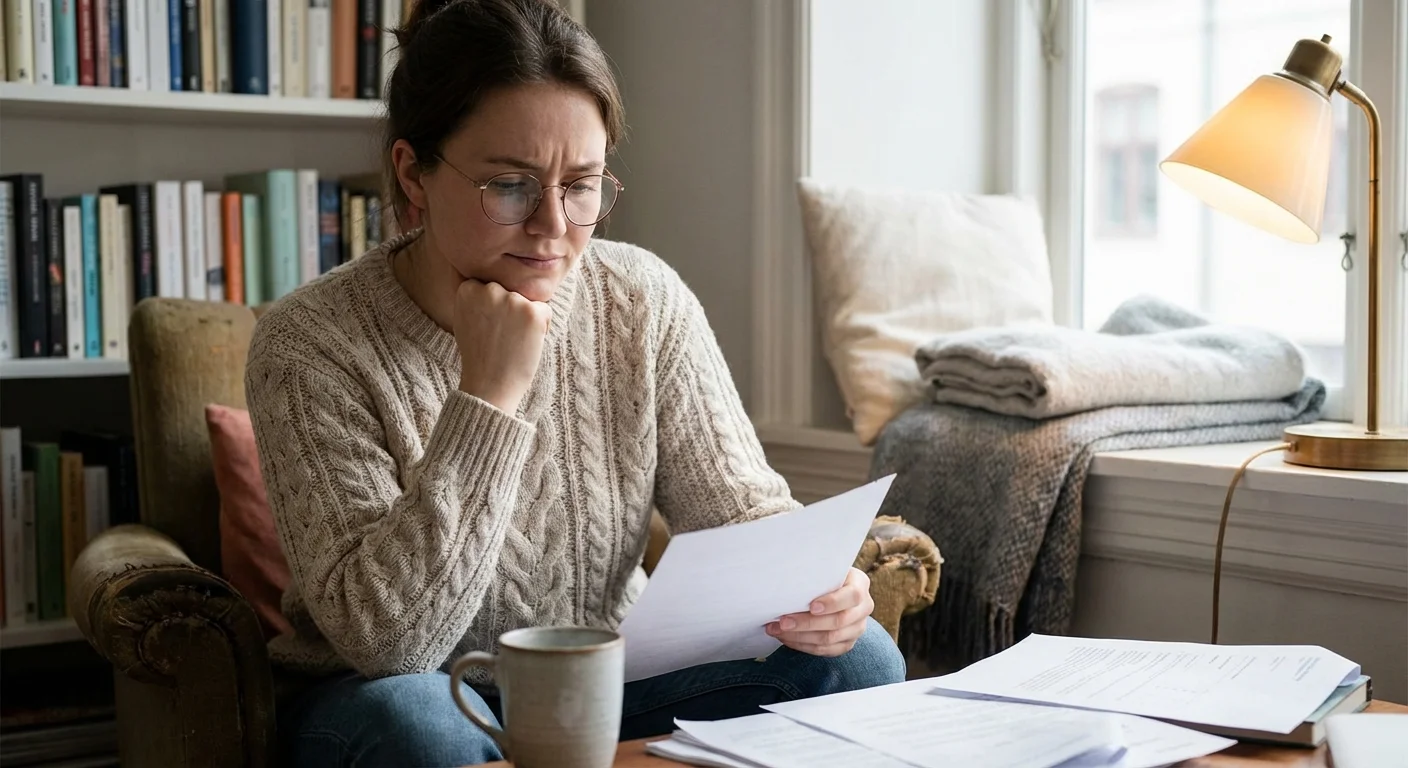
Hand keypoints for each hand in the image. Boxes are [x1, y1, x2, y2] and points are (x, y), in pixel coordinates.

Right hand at [454, 279, 551, 413]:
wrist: (489, 385)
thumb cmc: (479, 354)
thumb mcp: (464, 317)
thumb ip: (474, 295)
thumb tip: (485, 275)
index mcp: (468, 288)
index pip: (494, 284)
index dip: (494, 307)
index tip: (486, 327)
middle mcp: (489, 289)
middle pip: (512, 289)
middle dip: (511, 309)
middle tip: (499, 336)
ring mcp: (512, 300)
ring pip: (529, 299)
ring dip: (526, 318)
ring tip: (511, 340)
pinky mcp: (532, 312)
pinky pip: (545, 310)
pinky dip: (541, 327)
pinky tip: (524, 343)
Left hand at [765, 567, 873, 656]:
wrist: (831, 588)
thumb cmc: (823, 576)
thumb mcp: (824, 569)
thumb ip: (814, 574)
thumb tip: (786, 581)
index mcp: (860, 584)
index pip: (852, 596)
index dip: (833, 602)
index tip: (811, 606)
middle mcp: (864, 608)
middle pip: (838, 621)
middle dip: (806, 623)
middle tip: (783, 622)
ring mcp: (857, 628)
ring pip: (830, 639)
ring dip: (800, 637)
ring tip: (777, 630)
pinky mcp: (847, 643)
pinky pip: (825, 650)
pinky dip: (803, 645)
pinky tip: (787, 638)